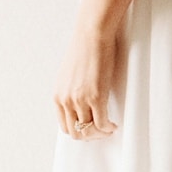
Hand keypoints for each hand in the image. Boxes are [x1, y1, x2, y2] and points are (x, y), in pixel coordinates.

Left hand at [53, 24, 122, 138]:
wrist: (92, 34)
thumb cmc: (85, 49)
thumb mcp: (69, 74)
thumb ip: (71, 91)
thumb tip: (80, 104)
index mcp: (57, 96)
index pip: (65, 127)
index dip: (79, 132)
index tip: (91, 129)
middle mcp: (66, 100)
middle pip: (76, 133)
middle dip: (90, 136)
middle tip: (102, 132)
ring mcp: (80, 100)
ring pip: (89, 130)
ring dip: (101, 134)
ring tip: (109, 128)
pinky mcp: (96, 96)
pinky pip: (102, 123)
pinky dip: (109, 128)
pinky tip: (114, 124)